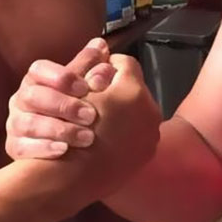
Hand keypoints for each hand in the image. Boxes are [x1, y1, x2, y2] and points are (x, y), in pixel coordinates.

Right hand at [6, 38, 114, 159]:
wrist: (62, 150)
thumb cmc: (72, 111)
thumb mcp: (80, 88)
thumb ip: (90, 68)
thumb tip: (100, 45)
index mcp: (36, 80)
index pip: (39, 70)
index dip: (61, 77)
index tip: (84, 87)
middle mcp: (21, 100)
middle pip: (33, 96)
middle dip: (63, 105)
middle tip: (91, 115)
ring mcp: (15, 124)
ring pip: (27, 123)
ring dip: (58, 129)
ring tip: (86, 138)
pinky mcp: (15, 147)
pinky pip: (22, 147)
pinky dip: (43, 148)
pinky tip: (64, 151)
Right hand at [78, 54, 160, 199]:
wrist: (72, 176)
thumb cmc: (71, 126)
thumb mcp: (76, 90)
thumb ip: (90, 65)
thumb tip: (100, 44)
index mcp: (134, 90)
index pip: (125, 63)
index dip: (105, 65)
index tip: (90, 75)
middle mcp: (150, 111)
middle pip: (133, 89)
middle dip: (115, 90)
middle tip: (92, 98)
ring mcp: (150, 136)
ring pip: (136, 112)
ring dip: (121, 112)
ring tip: (98, 119)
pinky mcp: (145, 157)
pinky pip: (136, 135)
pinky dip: (123, 133)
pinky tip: (104, 139)